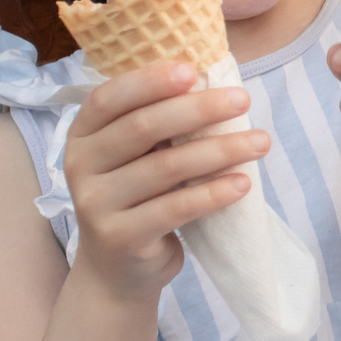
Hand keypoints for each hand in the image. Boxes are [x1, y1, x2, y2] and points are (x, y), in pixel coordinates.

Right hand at [64, 63, 265, 299]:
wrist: (118, 271)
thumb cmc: (138, 199)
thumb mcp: (137, 157)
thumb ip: (157, 124)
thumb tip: (213, 81)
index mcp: (83, 135)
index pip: (110, 98)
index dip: (149, 81)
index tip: (192, 69)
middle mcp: (80, 166)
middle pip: (142, 127)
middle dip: (198, 109)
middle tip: (243, 99)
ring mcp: (95, 204)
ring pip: (166, 167)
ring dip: (220, 150)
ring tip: (260, 142)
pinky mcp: (120, 237)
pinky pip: (175, 208)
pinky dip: (213, 193)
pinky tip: (243, 183)